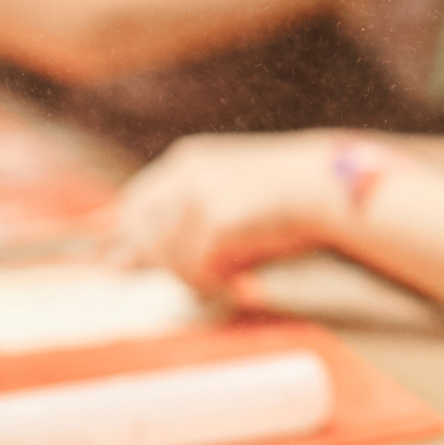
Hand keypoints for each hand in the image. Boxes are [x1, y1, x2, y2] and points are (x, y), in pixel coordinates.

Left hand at [114, 131, 358, 293]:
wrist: (331, 187)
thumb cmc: (292, 193)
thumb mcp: (229, 196)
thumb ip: (175, 224)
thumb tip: (111, 263)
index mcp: (186, 159)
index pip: (133, 206)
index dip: (130, 239)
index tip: (122, 264)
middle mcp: (182, 175)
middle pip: (145, 240)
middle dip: (169, 264)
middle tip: (207, 274)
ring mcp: (194, 199)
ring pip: (171, 263)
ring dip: (201, 278)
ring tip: (236, 275)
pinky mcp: (211, 226)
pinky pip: (197, 274)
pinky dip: (219, 285)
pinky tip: (244, 279)